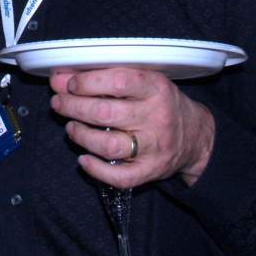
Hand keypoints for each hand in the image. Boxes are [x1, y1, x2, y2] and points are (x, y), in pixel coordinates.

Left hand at [49, 67, 214, 188]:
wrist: (197, 137)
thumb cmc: (161, 103)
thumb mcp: (142, 82)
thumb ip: (103, 78)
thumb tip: (59, 78)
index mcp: (155, 88)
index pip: (117, 81)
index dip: (87, 82)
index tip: (70, 84)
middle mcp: (156, 117)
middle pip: (105, 113)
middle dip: (73, 107)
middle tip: (59, 103)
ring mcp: (154, 147)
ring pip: (108, 145)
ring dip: (80, 135)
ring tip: (71, 127)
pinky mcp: (150, 171)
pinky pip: (120, 177)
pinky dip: (96, 170)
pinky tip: (83, 159)